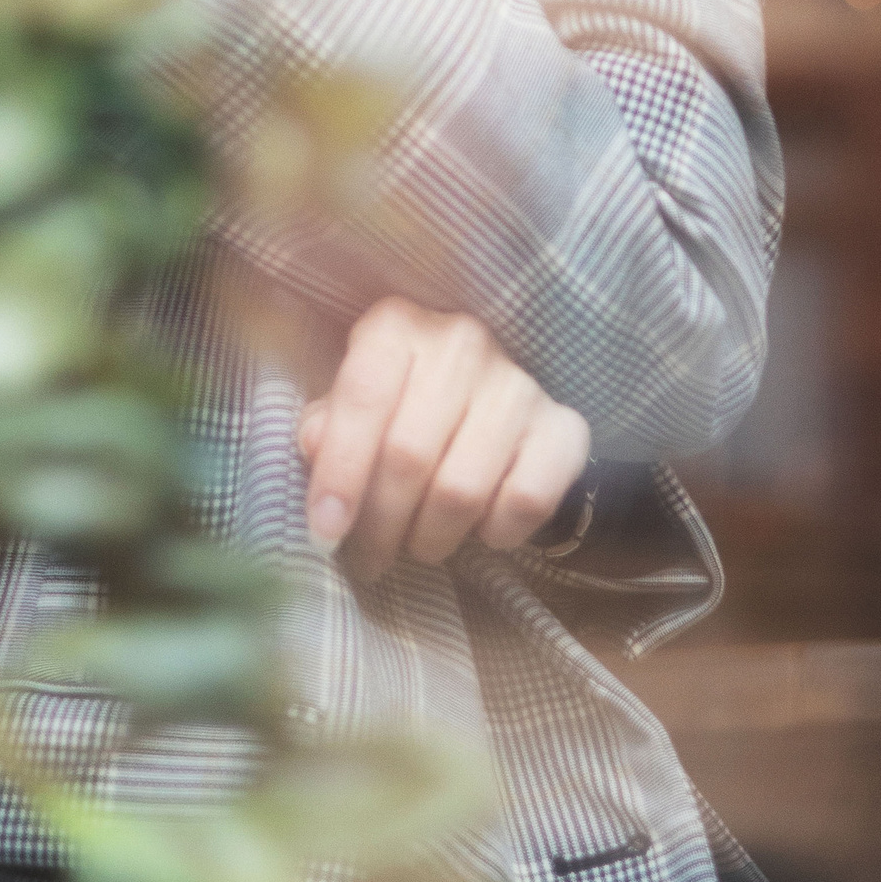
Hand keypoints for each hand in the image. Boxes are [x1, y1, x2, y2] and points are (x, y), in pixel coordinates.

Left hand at [296, 297, 590, 579]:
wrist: (484, 406)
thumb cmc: (398, 408)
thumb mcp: (349, 408)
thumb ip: (325, 426)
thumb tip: (315, 444)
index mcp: (396, 325)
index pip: (363, 398)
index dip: (340, 473)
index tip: (324, 534)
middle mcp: (461, 342)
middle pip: (409, 455)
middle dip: (380, 524)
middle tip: (369, 556)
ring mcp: (518, 383)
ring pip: (462, 489)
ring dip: (431, 537)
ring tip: (419, 544)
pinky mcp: (565, 427)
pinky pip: (526, 500)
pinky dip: (496, 531)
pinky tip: (480, 528)